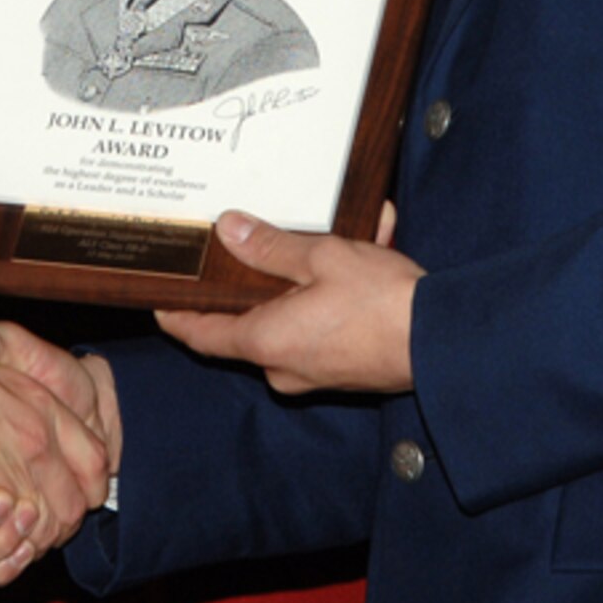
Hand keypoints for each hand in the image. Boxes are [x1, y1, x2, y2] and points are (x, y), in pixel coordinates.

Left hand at [155, 210, 422, 394]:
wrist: (444, 344)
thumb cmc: (381, 304)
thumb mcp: (322, 258)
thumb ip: (271, 247)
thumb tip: (229, 230)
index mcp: (266, 341)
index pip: (201, 335)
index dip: (176, 317)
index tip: (158, 301)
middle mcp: (284, 366)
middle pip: (248, 321)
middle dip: (261, 275)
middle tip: (261, 237)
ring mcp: (315, 372)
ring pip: (292, 315)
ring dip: (309, 276)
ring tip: (341, 232)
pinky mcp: (343, 368)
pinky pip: (324, 323)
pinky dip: (335, 290)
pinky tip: (369, 248)